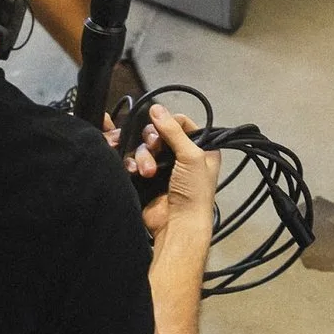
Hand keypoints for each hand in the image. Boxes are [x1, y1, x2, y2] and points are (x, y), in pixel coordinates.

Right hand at [128, 104, 216, 243]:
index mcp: (201, 149)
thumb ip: (173, 131)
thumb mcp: (191, 157)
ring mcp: (162, 167)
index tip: (163, 126)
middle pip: (159, 133)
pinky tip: (134, 171)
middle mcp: (182, 156)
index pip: (182, 123)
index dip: (170, 122)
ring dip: (143, 156)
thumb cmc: (194, 194)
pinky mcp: (145, 179)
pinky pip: (133, 161)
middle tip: (153, 146)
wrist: (177, 225)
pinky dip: (132, 164)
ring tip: (147, 171)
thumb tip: (156, 108)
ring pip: (144, 147)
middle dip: (152, 140)